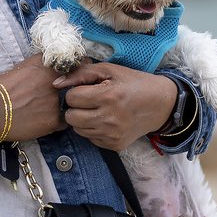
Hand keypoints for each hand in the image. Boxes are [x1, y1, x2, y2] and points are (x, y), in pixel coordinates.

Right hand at [0, 54, 68, 142]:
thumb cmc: (0, 89)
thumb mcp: (20, 67)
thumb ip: (39, 63)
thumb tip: (51, 62)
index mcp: (46, 67)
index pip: (72, 65)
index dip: (70, 72)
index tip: (66, 76)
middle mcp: (54, 82)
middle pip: (69, 86)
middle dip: (61, 90)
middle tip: (45, 95)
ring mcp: (55, 102)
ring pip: (65, 103)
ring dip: (56, 105)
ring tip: (38, 109)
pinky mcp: (53, 120)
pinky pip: (64, 120)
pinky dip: (57, 120)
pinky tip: (44, 119)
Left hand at [54, 62, 178, 151]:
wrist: (161, 104)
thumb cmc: (134, 83)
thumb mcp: (109, 70)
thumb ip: (80, 74)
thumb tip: (56, 84)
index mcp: (108, 97)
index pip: (72, 98)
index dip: (77, 92)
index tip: (88, 89)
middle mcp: (109, 119)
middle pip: (71, 117)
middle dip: (76, 107)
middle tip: (89, 101)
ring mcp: (112, 135)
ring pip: (78, 130)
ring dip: (83, 119)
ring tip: (98, 110)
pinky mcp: (115, 146)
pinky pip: (90, 139)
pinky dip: (93, 129)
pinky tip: (105, 120)